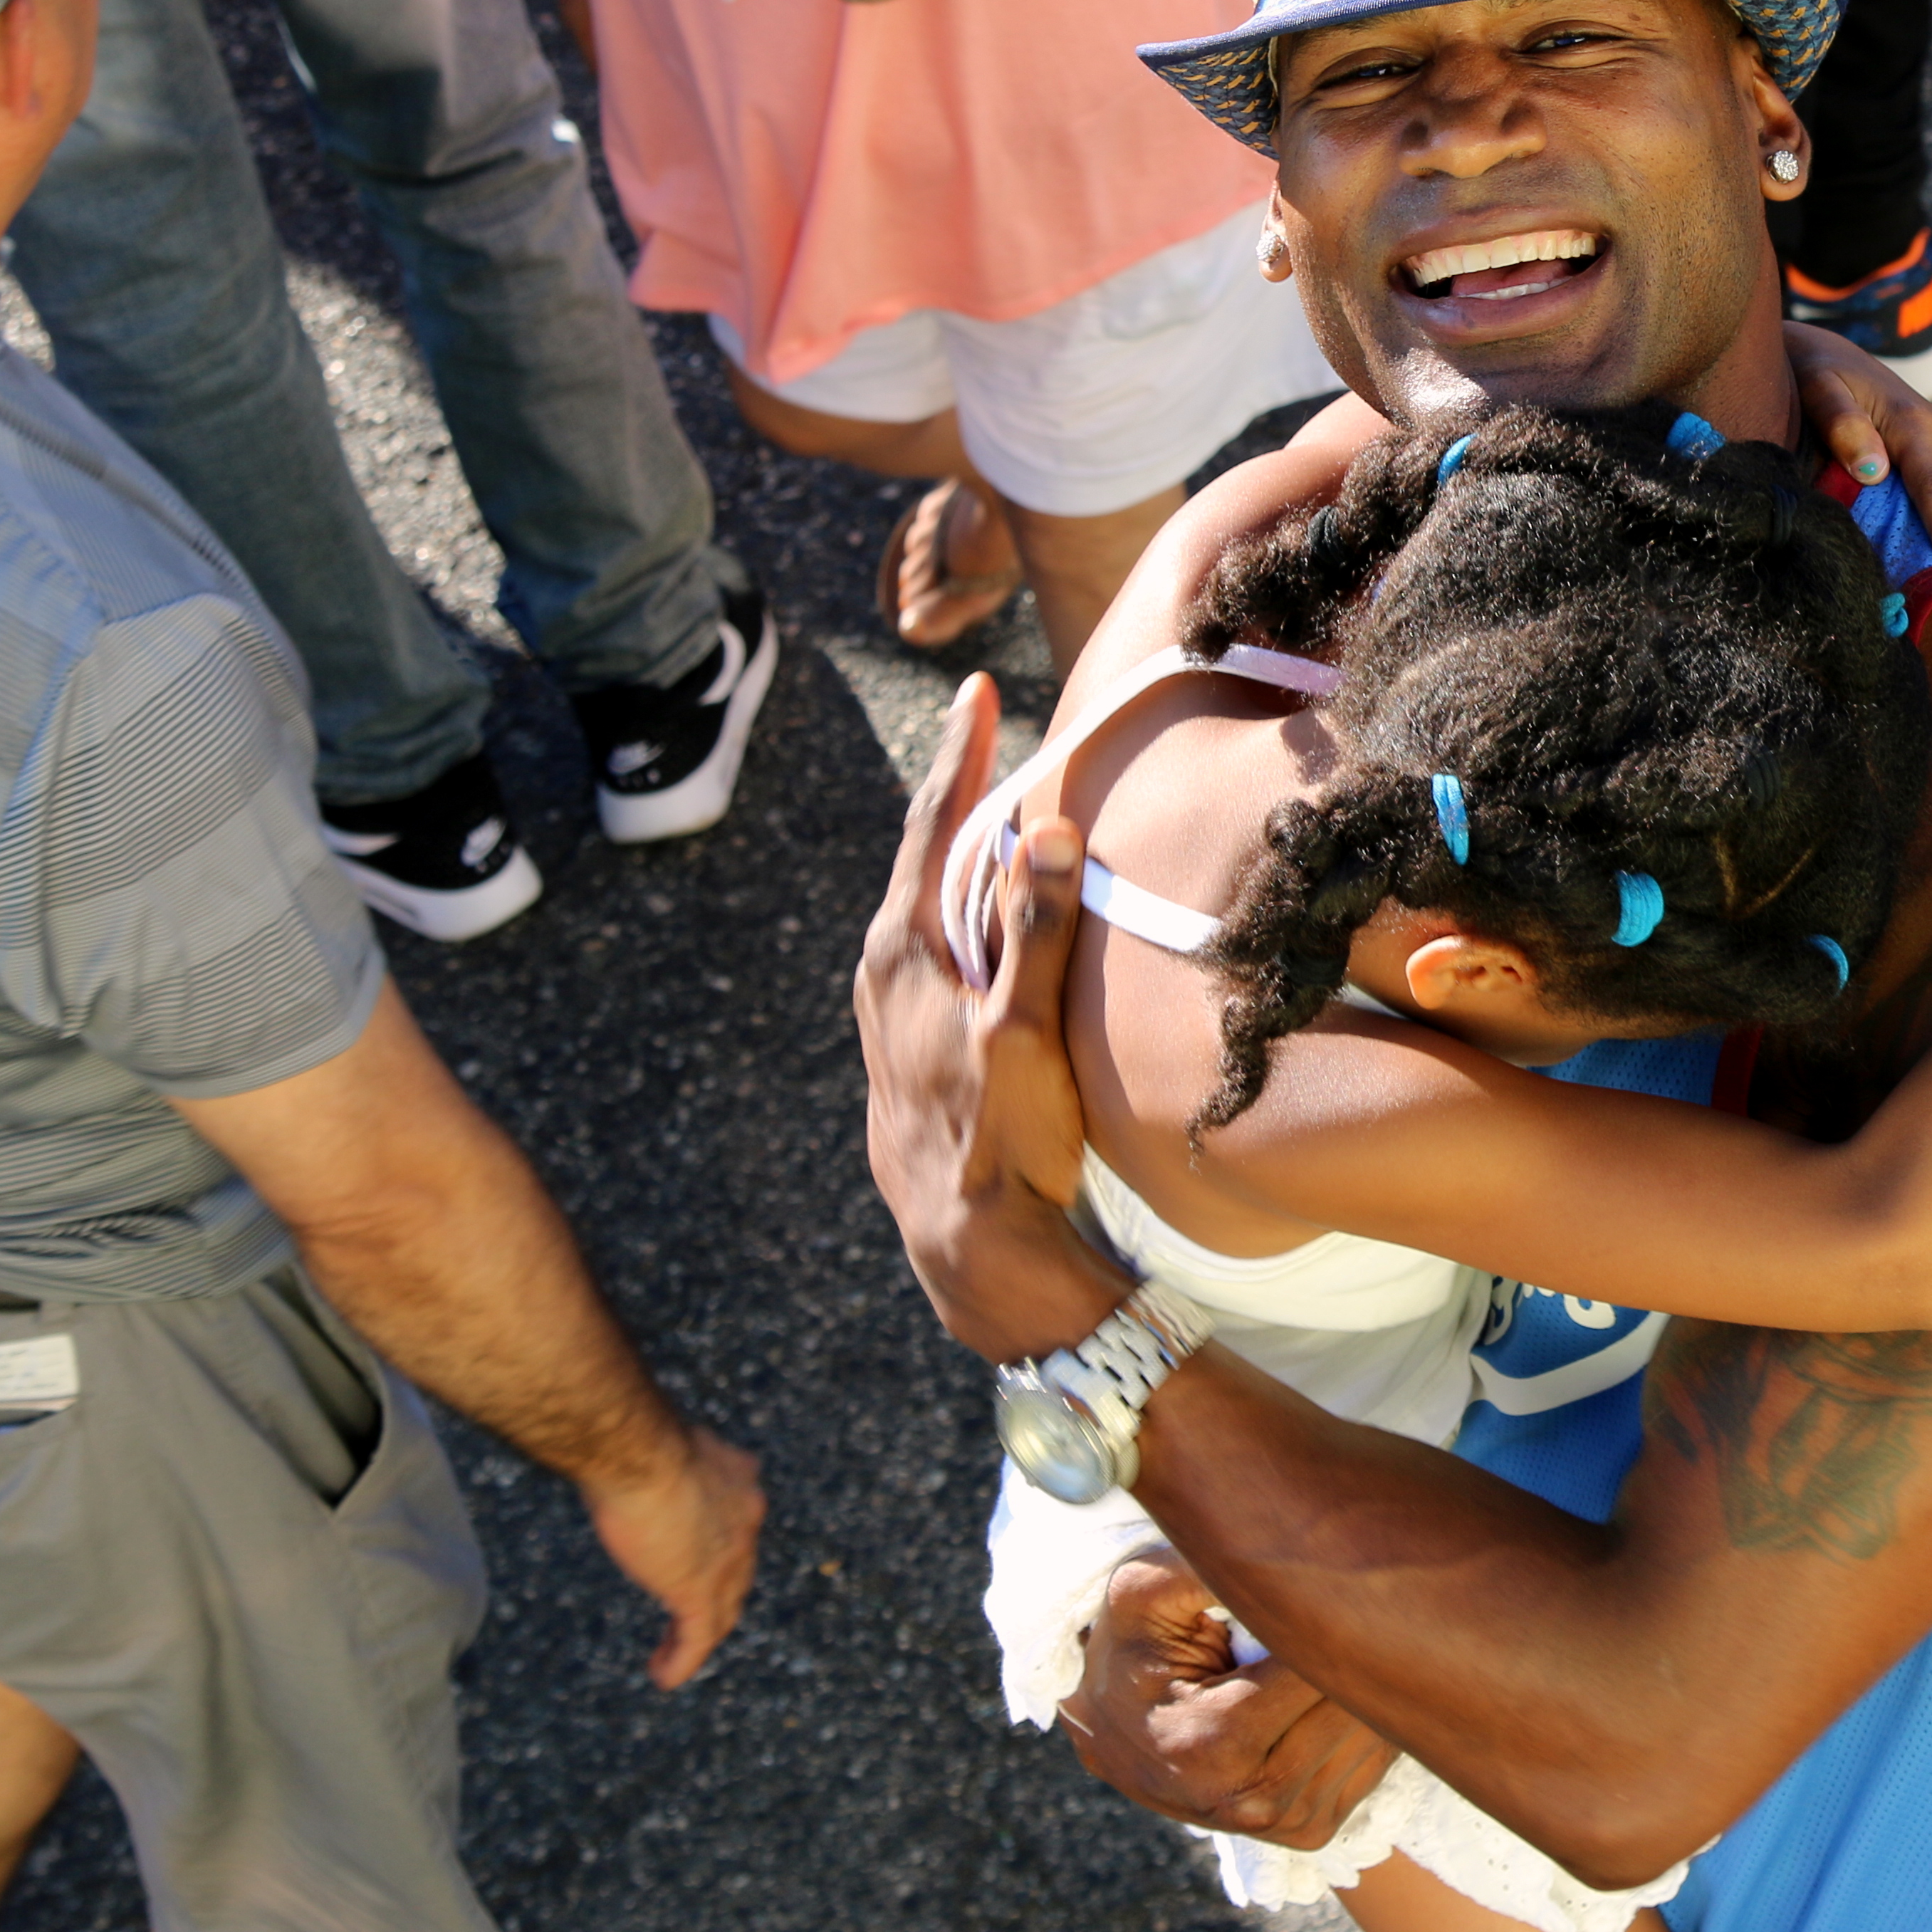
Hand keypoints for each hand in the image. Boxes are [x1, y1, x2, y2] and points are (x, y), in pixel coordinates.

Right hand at [579, 1424, 766, 1688]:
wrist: (637, 1449)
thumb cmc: (632, 1433)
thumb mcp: (655, 1439)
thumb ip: (653, 1453)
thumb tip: (623, 1446)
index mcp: (739, 1477)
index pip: (737, 1521)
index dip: (720, 1543)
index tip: (694, 1552)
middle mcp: (746, 1517)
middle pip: (738, 1568)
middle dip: (719, 1593)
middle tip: (690, 1614)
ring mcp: (727, 1556)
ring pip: (723, 1608)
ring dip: (699, 1634)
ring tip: (673, 1655)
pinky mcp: (699, 1588)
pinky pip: (699, 1636)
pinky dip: (683, 1660)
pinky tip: (665, 1676)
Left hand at [859, 675, 1128, 1362]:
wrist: (966, 1244)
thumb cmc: (997, 1139)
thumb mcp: (1023, 1030)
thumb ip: (1037, 930)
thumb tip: (1047, 827)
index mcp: (900, 950)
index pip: (930, 823)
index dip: (960, 752)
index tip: (977, 687)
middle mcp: (884, 972)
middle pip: (930, 858)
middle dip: (971, 797)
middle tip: (1007, 738)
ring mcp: (895, 1011)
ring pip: (938, 909)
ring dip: (976, 862)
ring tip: (1018, 821)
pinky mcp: (917, 1044)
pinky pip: (949, 950)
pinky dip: (980, 916)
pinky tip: (1012, 929)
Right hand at [1065, 1556, 1402, 1844]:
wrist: (1118, 1730)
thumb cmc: (1135, 1648)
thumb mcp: (1143, 1592)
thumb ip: (1200, 1564)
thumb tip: (1271, 1545)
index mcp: (1208, 1744)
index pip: (1313, 1671)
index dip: (1332, 1619)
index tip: (1347, 1579)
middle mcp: (1248, 1798)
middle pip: (1352, 1707)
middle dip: (1360, 1648)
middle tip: (1366, 1598)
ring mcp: (1282, 1822)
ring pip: (1373, 1738)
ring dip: (1372, 1685)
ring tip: (1349, 1638)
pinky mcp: (1308, 1831)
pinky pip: (1374, 1766)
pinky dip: (1372, 1723)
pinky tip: (1339, 1688)